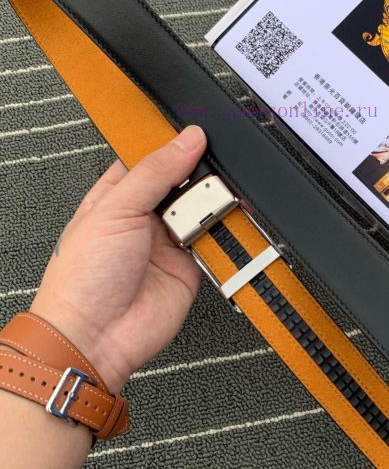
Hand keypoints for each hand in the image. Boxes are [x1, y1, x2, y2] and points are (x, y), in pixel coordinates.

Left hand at [30, 125, 206, 392]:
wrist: (96, 337)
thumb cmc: (83, 278)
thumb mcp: (115, 209)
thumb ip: (155, 172)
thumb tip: (187, 140)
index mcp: (116, 196)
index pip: (150, 159)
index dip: (172, 144)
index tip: (197, 131)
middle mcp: (143, 218)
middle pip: (182, 182)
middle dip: (199, 174)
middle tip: (213, 165)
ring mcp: (168, 243)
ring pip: (202, 210)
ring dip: (212, 203)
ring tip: (216, 198)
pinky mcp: (191, 267)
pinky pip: (215, 243)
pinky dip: (224, 233)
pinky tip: (225, 223)